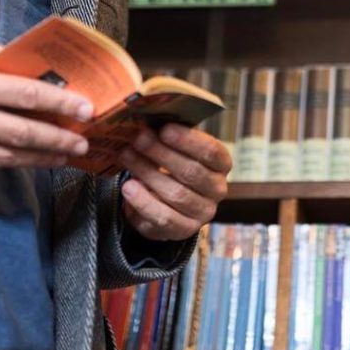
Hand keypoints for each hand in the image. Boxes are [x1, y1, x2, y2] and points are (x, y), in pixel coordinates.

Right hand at [0, 31, 92, 170]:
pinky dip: (10, 163)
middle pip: (23, 133)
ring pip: (6, 157)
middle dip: (59, 139)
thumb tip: (29, 61)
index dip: (62, 104)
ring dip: (41, 159)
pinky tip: (29, 160)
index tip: (87, 109)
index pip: (28, 96)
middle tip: (84, 142)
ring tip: (65, 157)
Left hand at [118, 124, 230, 240]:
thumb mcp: (177, 148)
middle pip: (191, 172)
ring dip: (148, 173)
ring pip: (176, 194)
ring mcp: (203, 213)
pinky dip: (143, 202)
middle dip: (161, 153)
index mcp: (222, 165)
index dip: (188, 140)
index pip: (211, 152)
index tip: (164, 129)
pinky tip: (128, 187)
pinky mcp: (184, 230)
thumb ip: (169, 134)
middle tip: (138, 139)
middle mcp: (218, 190)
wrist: (168, 203)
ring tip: (127, 157)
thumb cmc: (173, 165)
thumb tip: (148, 118)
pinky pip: (163, 218)